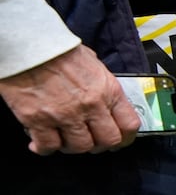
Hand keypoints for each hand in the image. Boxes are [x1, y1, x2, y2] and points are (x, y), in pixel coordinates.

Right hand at [0, 45, 141, 155]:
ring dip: (72, 146)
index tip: (120, 140)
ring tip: (64, 139)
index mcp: (108, 90)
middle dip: (100, 145)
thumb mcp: (93, 63)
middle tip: (91, 142)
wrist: (28, 46)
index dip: (126, 137)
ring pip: (80, 147)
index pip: (129, 124)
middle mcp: (91, 106)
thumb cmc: (58, 50)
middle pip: (108, 141)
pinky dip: (44, 148)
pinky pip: (48, 146)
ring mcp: (65, 115)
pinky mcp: (39, 120)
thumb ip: (101, 83)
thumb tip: (104, 96)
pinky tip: (39, 143)